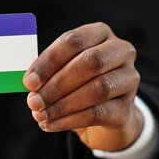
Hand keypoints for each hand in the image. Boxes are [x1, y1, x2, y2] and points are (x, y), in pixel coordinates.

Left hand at [23, 22, 142, 150]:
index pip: (73, 41)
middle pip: (89, 63)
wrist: (106, 112)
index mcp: (99, 33)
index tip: (28, 81)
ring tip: (40, 115)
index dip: (49, 61)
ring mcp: (130, 78)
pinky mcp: (128, 106)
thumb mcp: (62, 69)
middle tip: (33, 101)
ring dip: (63, 104)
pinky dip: (71, 120)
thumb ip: (48, 71)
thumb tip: (30, 83)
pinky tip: (51, 124)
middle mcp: (120, 51)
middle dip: (57, 84)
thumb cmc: (77, 82)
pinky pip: (99, 113)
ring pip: (97, 89)